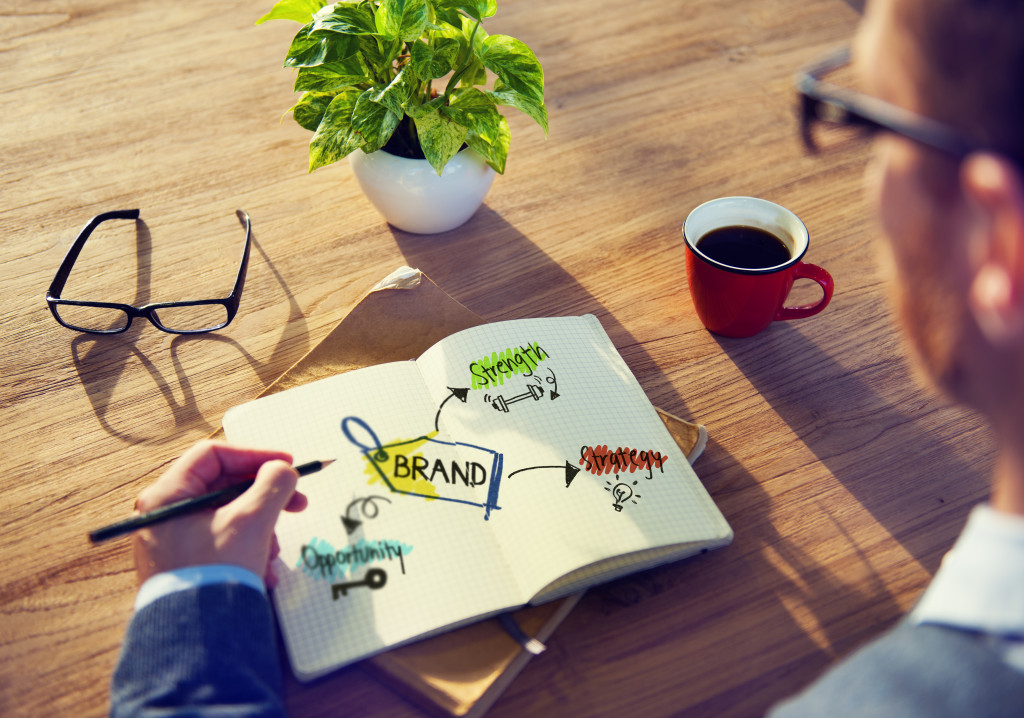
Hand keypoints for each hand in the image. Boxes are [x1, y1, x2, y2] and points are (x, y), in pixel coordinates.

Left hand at [132, 440, 308, 586]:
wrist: (197, 637)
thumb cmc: (214, 573)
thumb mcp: (252, 520)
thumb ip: (273, 485)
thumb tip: (282, 470)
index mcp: (167, 496)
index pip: (213, 455)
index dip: (254, 455)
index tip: (285, 465)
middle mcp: (164, 515)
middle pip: (224, 486)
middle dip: (264, 497)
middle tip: (296, 504)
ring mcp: (174, 540)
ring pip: (228, 515)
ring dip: (260, 526)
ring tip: (273, 551)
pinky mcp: (186, 563)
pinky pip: (222, 541)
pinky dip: (248, 547)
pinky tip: (264, 568)